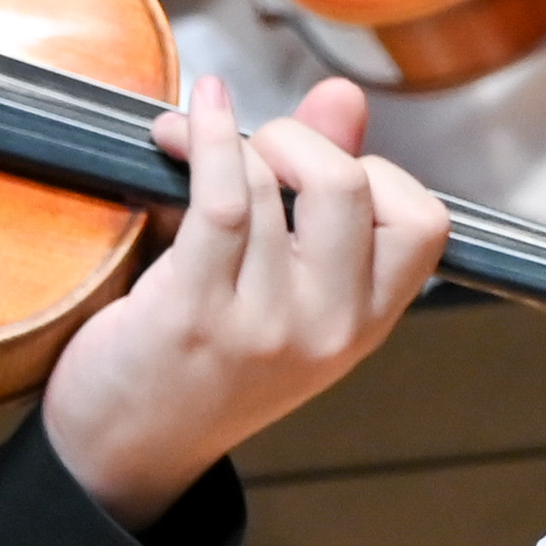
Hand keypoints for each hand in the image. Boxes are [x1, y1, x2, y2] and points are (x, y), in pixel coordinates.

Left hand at [32, 75, 446, 523]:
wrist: (123, 451)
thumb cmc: (201, 362)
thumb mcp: (286, 290)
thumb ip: (321, 193)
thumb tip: (342, 94)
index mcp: (367, 324)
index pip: (423, 221)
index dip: (372, 169)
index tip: (313, 164)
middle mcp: (327, 328)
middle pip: (348, 184)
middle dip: (295, 138)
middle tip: (251, 147)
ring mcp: (262, 325)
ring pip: (269, 185)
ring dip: (229, 140)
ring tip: (193, 132)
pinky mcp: (192, 315)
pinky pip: (217, 201)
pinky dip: (205, 141)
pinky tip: (187, 119)